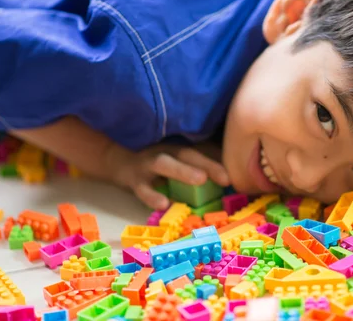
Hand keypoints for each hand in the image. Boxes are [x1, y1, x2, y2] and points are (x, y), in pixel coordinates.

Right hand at [110, 143, 229, 209]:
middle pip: (186, 154)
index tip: (235, 173)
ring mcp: (146, 164)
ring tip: (200, 180)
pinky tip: (164, 204)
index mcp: (177, 148)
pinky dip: (152, 196)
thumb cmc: (154, 162)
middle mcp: (164, 151)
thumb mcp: (174, 160)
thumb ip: (197, 164)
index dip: (218, 160)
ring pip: (164, 164)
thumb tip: (228, 173)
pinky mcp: (132, 179)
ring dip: (183, 171)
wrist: (116, 160)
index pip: (201, 151)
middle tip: (225, 177)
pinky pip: (142, 188)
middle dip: (207, 164)